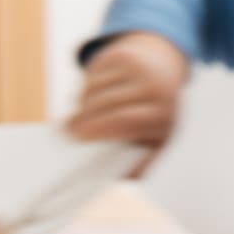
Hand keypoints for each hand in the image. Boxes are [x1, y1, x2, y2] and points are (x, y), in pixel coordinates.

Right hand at [66, 33, 188, 156]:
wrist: (163, 69)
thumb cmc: (156, 114)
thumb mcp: (157, 140)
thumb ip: (138, 163)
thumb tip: (111, 179)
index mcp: (164, 113)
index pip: (127, 120)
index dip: (100, 129)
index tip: (79, 138)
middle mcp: (154, 86)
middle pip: (106, 104)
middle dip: (84, 119)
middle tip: (69, 131)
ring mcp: (137, 67)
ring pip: (96, 89)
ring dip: (82, 105)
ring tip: (80, 117)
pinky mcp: (121, 54)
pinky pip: (93, 74)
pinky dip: (86, 89)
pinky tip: (90, 98)